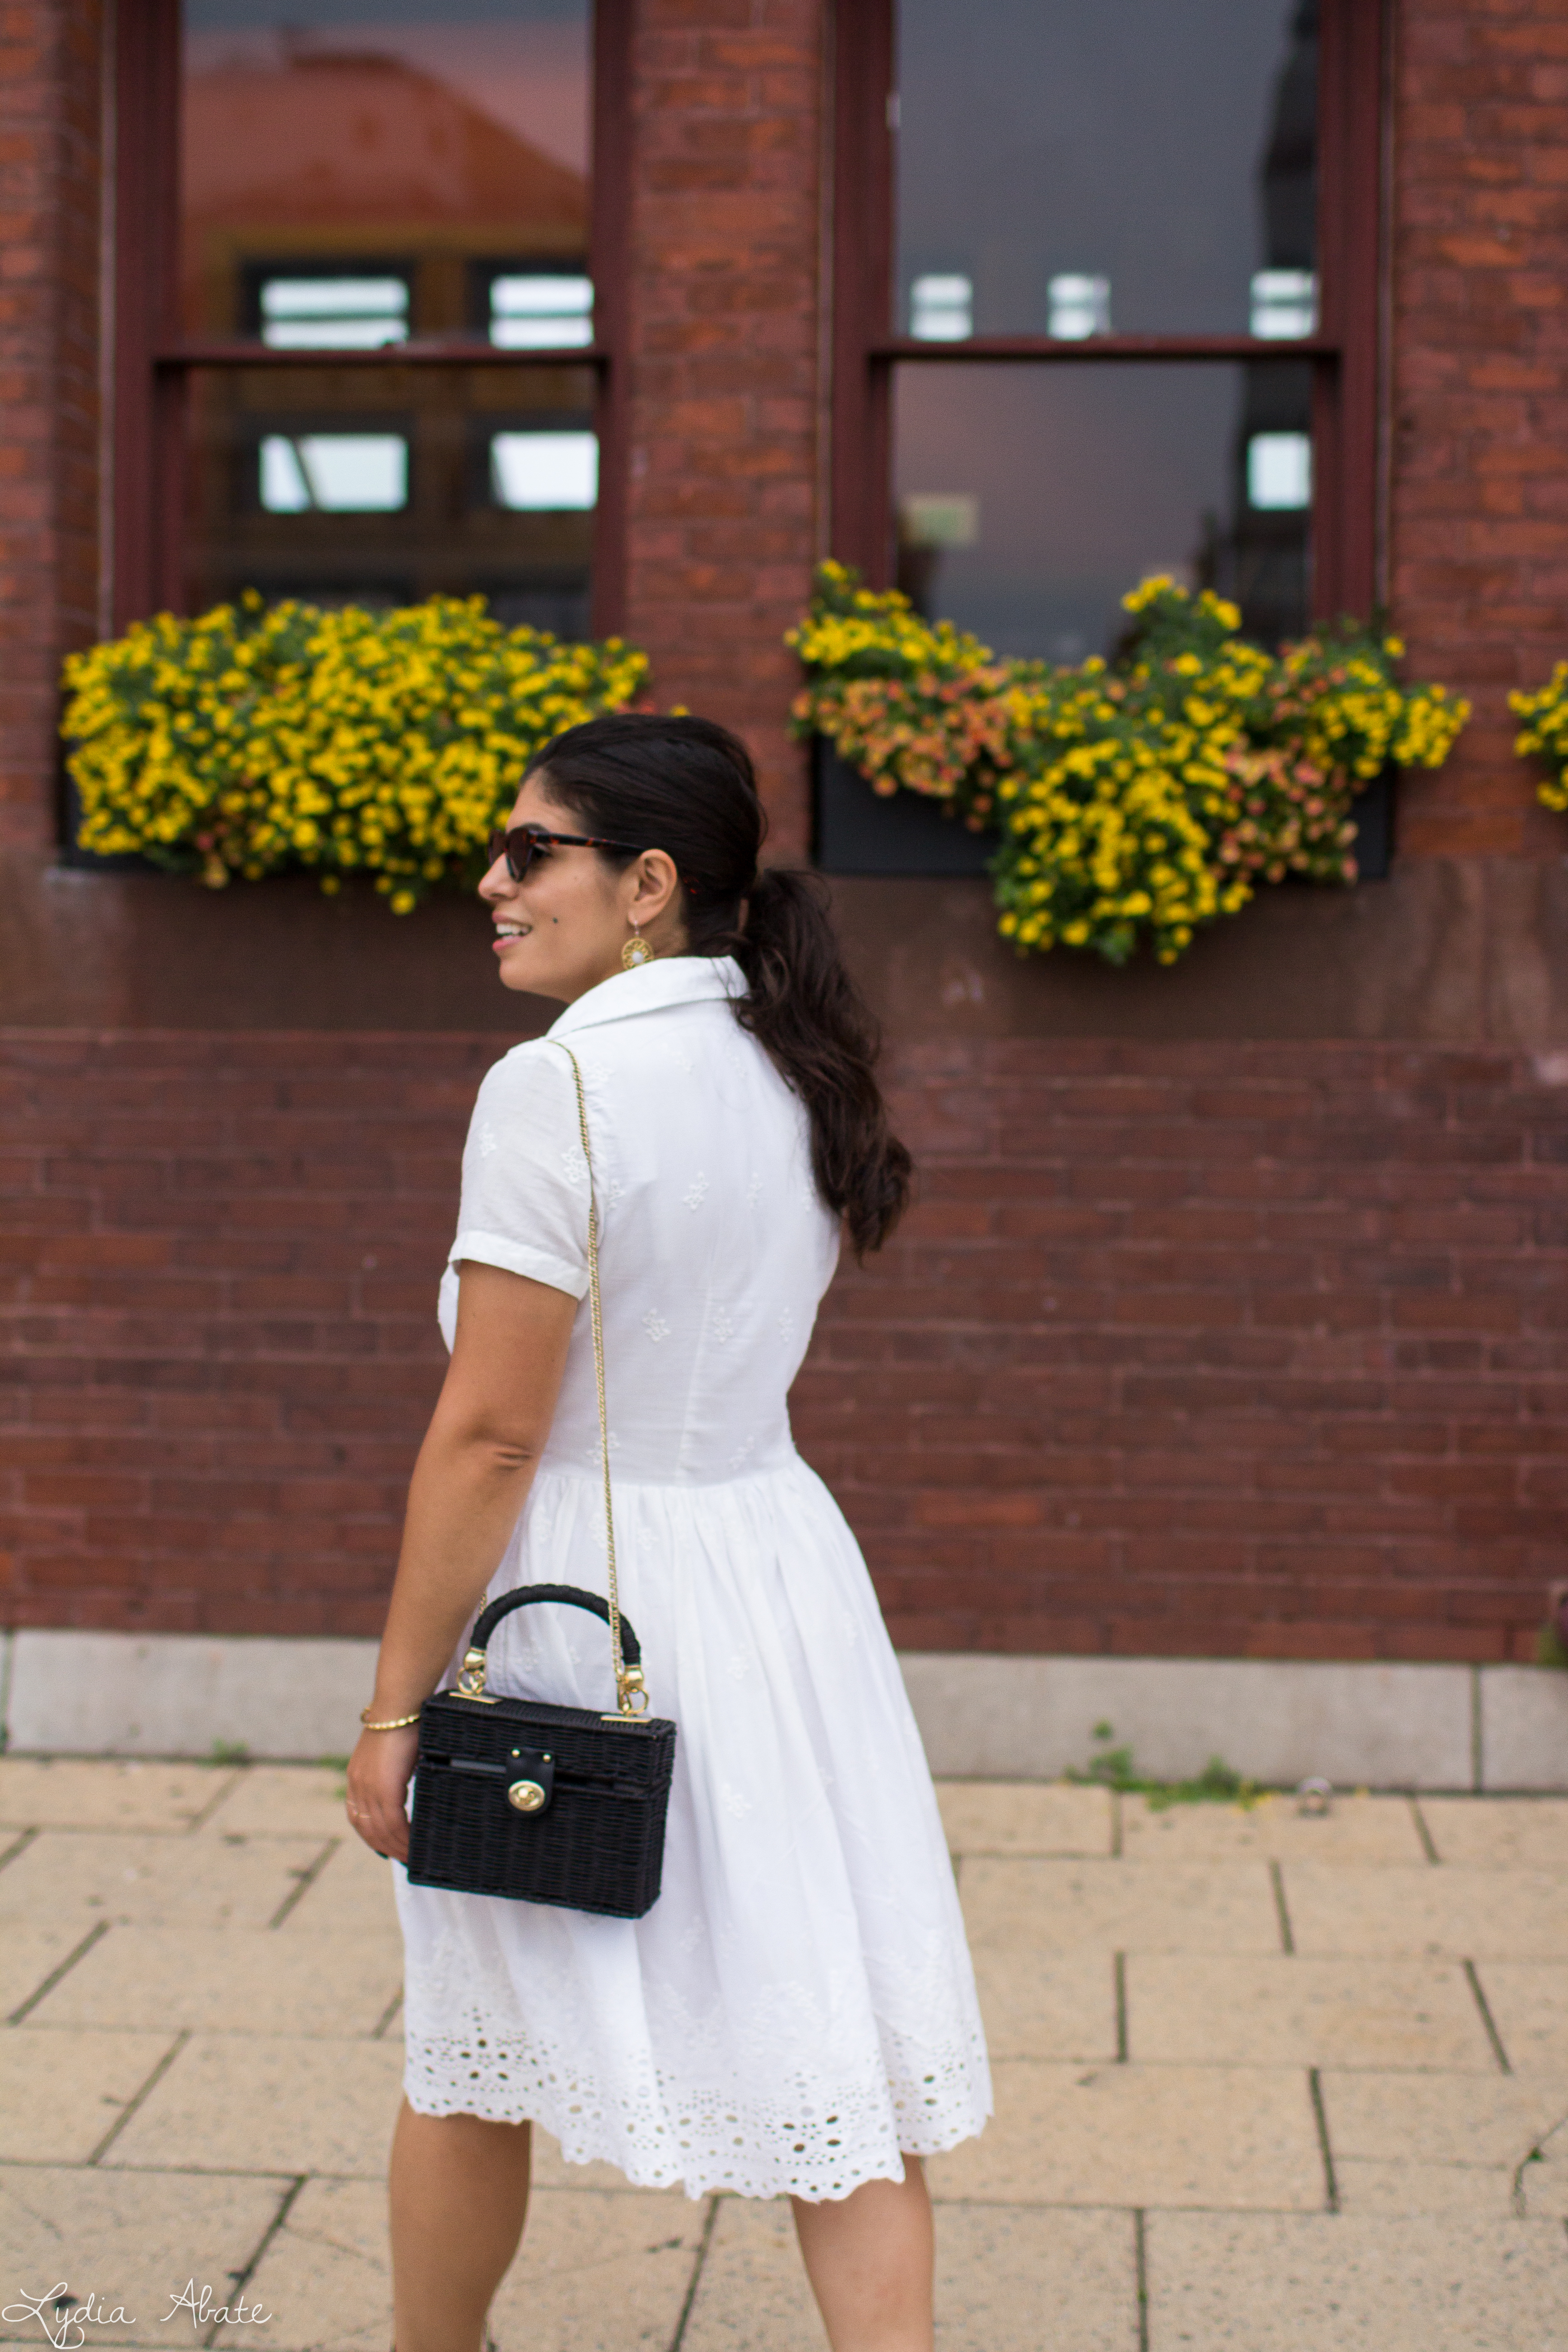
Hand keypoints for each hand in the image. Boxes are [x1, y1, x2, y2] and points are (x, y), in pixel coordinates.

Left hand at [345, 1723, 420, 1861]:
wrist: (400, 1705)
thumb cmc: (402, 1722)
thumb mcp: (390, 1752)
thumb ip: (392, 1770)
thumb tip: (407, 1780)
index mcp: (356, 1776)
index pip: (357, 1817)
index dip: (371, 1836)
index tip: (386, 1847)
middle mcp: (357, 1785)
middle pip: (368, 1829)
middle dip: (386, 1848)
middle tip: (405, 1860)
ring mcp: (368, 1788)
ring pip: (380, 1830)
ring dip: (397, 1847)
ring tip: (412, 1857)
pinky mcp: (384, 1788)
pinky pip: (393, 1823)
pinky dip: (403, 1837)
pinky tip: (413, 1845)